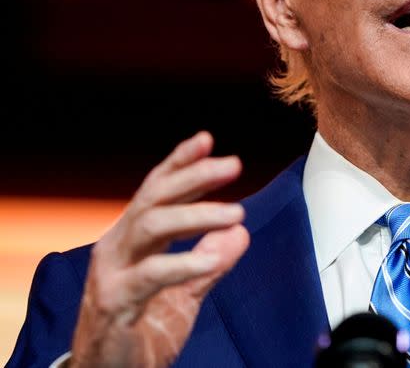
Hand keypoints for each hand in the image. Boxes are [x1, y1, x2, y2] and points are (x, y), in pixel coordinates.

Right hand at [70, 131, 249, 367]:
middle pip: (154, 197)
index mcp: (132, 238)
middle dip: (194, 176)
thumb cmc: (143, 327)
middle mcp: (118, 246)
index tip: (207, 140)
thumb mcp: (186, 291)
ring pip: (150, 225)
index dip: (180, 163)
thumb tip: (239, 232)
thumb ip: (211, 262)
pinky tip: (213, 257)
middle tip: (233, 165)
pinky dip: (184, 263)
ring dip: (196, 215)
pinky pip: (150, 274)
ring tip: (236, 213)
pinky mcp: (115, 302)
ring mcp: (112, 272)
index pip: (155, 189)